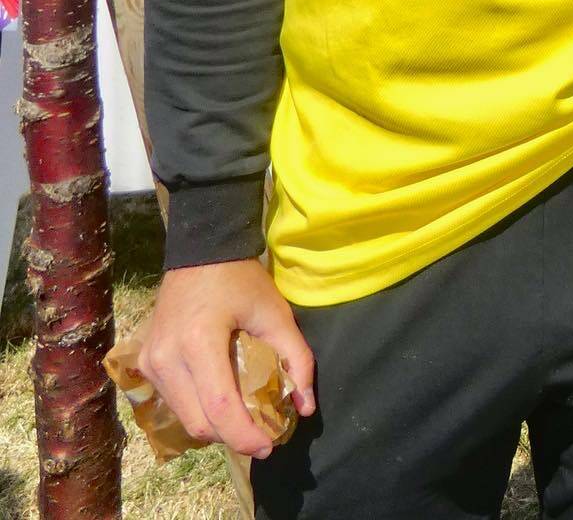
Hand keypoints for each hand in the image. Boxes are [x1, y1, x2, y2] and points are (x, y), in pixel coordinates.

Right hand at [138, 259, 315, 457]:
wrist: (201, 250)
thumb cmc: (241, 279)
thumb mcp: (276, 313)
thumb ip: (296, 359)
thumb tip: (305, 407)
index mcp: (199, 341)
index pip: (220, 407)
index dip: (244, 436)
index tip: (269, 446)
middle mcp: (167, 357)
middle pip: (198, 422)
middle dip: (231, 436)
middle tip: (260, 434)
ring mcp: (150, 361)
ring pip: (183, 417)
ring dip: (214, 426)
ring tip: (242, 417)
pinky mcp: (144, 362)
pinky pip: (172, 401)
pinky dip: (197, 409)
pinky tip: (219, 399)